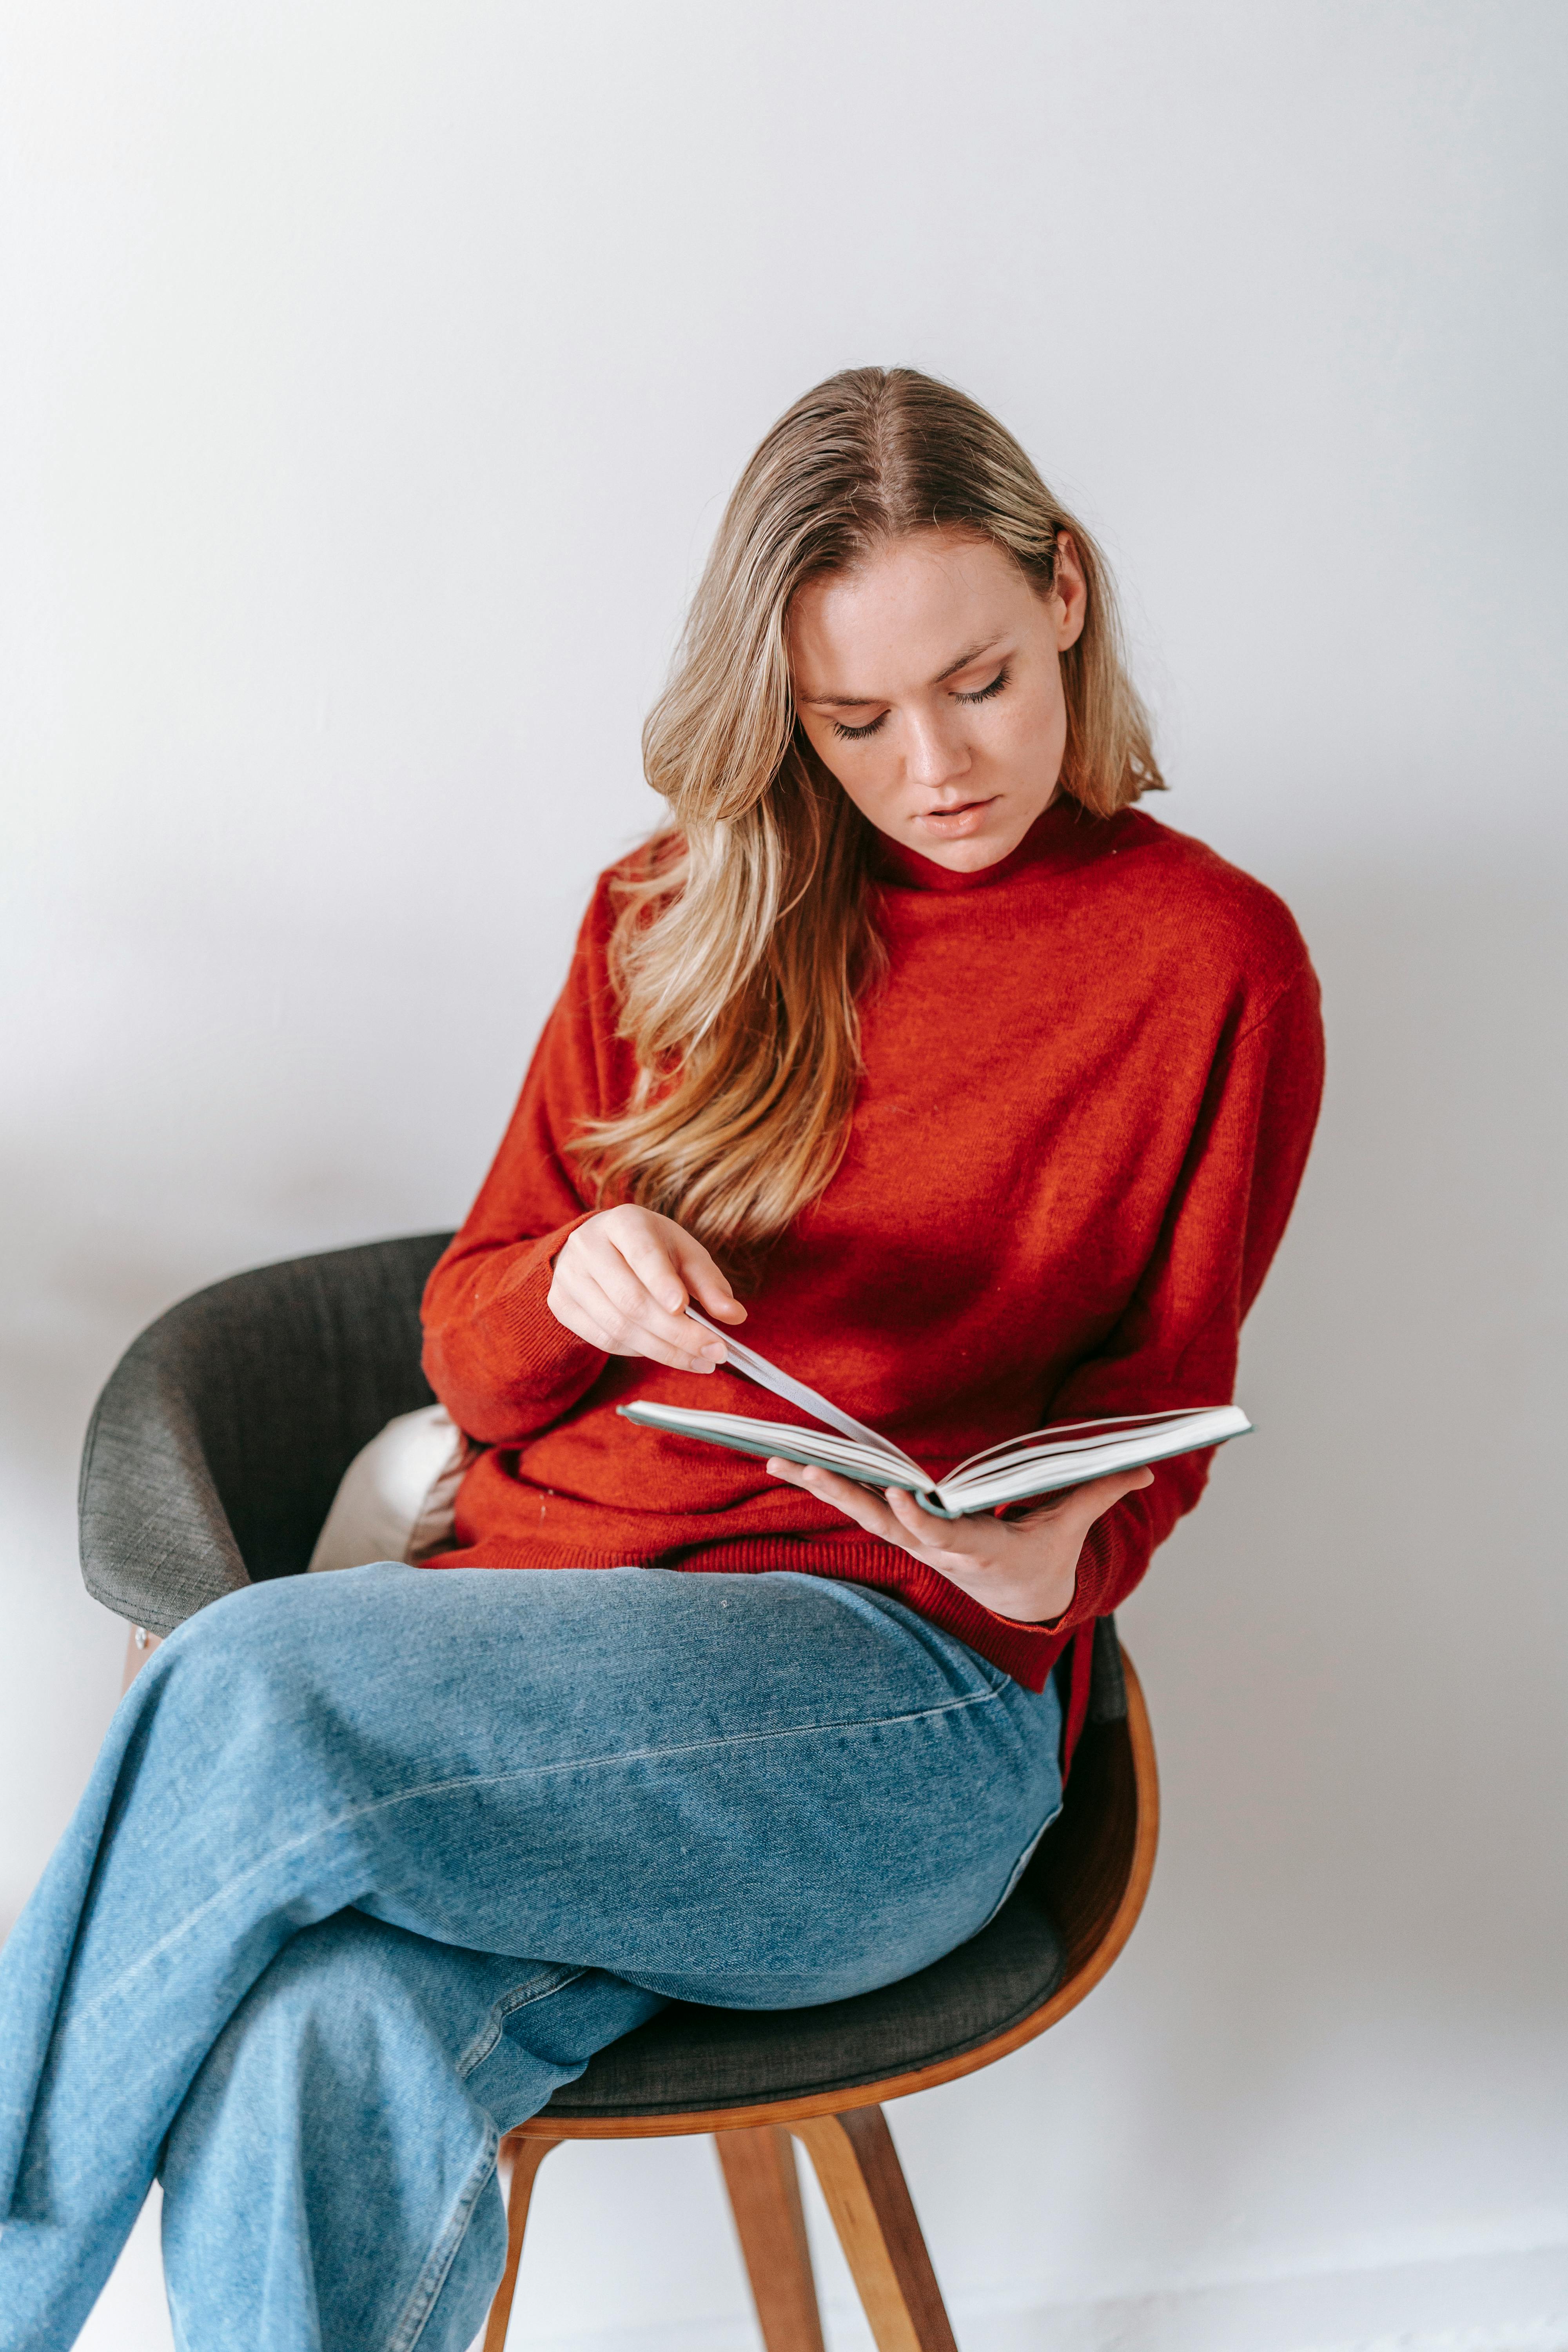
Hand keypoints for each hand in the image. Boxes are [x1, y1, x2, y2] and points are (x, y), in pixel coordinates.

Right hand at [547, 1205, 746, 1373]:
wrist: (598, 1246)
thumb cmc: (652, 1249)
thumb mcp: (685, 1254)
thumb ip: (710, 1283)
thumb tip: (735, 1316)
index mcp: (624, 1223)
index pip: (642, 1254)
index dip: (661, 1282)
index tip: (683, 1309)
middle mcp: (588, 1246)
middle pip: (631, 1300)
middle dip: (677, 1333)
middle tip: (715, 1353)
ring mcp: (568, 1276)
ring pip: (617, 1326)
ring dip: (663, 1351)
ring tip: (700, 1361)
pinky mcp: (560, 1303)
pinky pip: (602, 1339)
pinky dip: (638, 1351)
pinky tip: (665, 1352)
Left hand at [763, 1457, 1154, 1624]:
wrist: (1023, 1595)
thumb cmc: (1045, 1553)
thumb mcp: (1071, 1527)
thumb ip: (1099, 1493)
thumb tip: (1147, 1469)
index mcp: (976, 1549)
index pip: (942, 1537)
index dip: (919, 1521)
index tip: (899, 1499)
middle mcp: (936, 1549)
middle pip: (885, 1524)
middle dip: (846, 1497)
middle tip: (807, 1471)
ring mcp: (914, 1543)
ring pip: (862, 1514)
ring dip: (822, 1487)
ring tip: (780, 1460)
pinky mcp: (901, 1533)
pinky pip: (859, 1508)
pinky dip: (828, 1486)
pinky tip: (792, 1465)